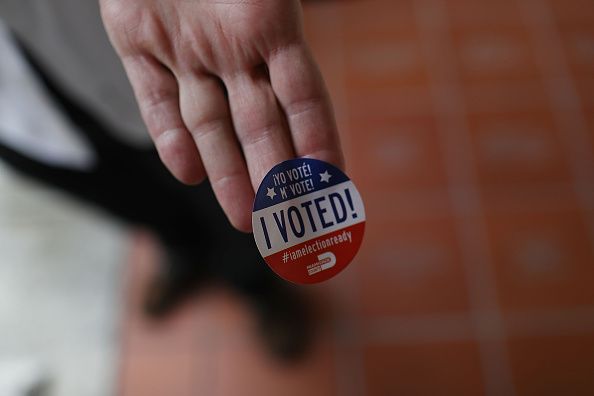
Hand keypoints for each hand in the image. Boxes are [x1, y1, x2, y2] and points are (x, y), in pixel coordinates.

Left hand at [99, 0, 343, 231]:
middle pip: (259, 124)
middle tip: (288, 224)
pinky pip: (156, 98)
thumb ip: (278, 7)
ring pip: (214, 124)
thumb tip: (302, 65)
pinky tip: (185, 173)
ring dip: (229, 173)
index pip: (303, 96)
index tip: (333, 184)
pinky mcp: (139, 40)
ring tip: (246, 220)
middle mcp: (230, 47)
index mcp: (268, 23)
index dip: (318, 140)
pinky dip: (168, 138)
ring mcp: (185, 47)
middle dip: (273, 174)